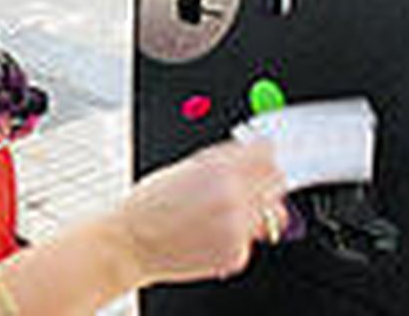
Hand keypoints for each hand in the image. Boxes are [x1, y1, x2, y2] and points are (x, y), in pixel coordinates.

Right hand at [113, 140, 288, 285]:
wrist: (131, 243)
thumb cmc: (150, 206)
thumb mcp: (187, 167)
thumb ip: (225, 162)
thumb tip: (255, 157)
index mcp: (220, 169)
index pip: (268, 153)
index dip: (263, 156)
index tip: (260, 162)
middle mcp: (234, 197)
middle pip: (277, 183)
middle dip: (265, 184)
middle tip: (246, 190)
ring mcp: (237, 228)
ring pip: (270, 214)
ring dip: (254, 213)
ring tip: (224, 216)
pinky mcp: (236, 254)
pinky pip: (251, 240)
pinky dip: (237, 238)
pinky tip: (211, 235)